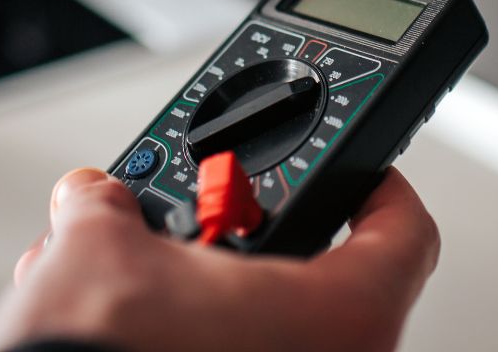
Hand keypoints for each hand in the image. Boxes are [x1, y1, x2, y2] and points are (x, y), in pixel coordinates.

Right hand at [0, 167, 438, 351]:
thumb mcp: (98, 255)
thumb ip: (107, 207)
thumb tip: (95, 197)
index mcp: (334, 318)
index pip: (403, 232)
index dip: (379, 184)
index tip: (357, 167)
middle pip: (318, 273)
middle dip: (252, 235)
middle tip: (216, 213)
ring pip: (266, 322)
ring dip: (204, 287)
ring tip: (149, 268)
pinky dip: (191, 330)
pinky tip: (135, 319)